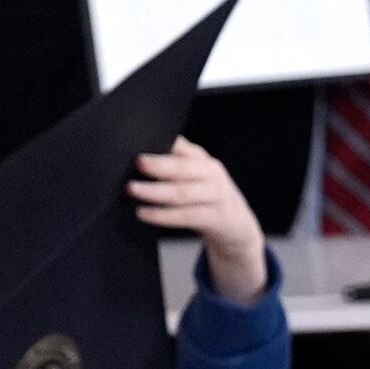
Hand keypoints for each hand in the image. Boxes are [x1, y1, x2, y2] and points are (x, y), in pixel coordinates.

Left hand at [132, 135, 268, 305]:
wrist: (238, 228)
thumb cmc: (205, 199)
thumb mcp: (193, 177)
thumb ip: (172, 166)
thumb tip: (136, 160)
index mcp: (202, 159)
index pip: (182, 146)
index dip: (163, 142)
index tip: (139, 140)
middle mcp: (212, 173)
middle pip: (182, 167)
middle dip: (158, 165)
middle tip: (136, 163)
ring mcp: (217, 195)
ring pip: (182, 192)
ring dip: (155, 191)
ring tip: (131, 189)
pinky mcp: (217, 218)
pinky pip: (186, 215)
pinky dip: (163, 215)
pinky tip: (143, 213)